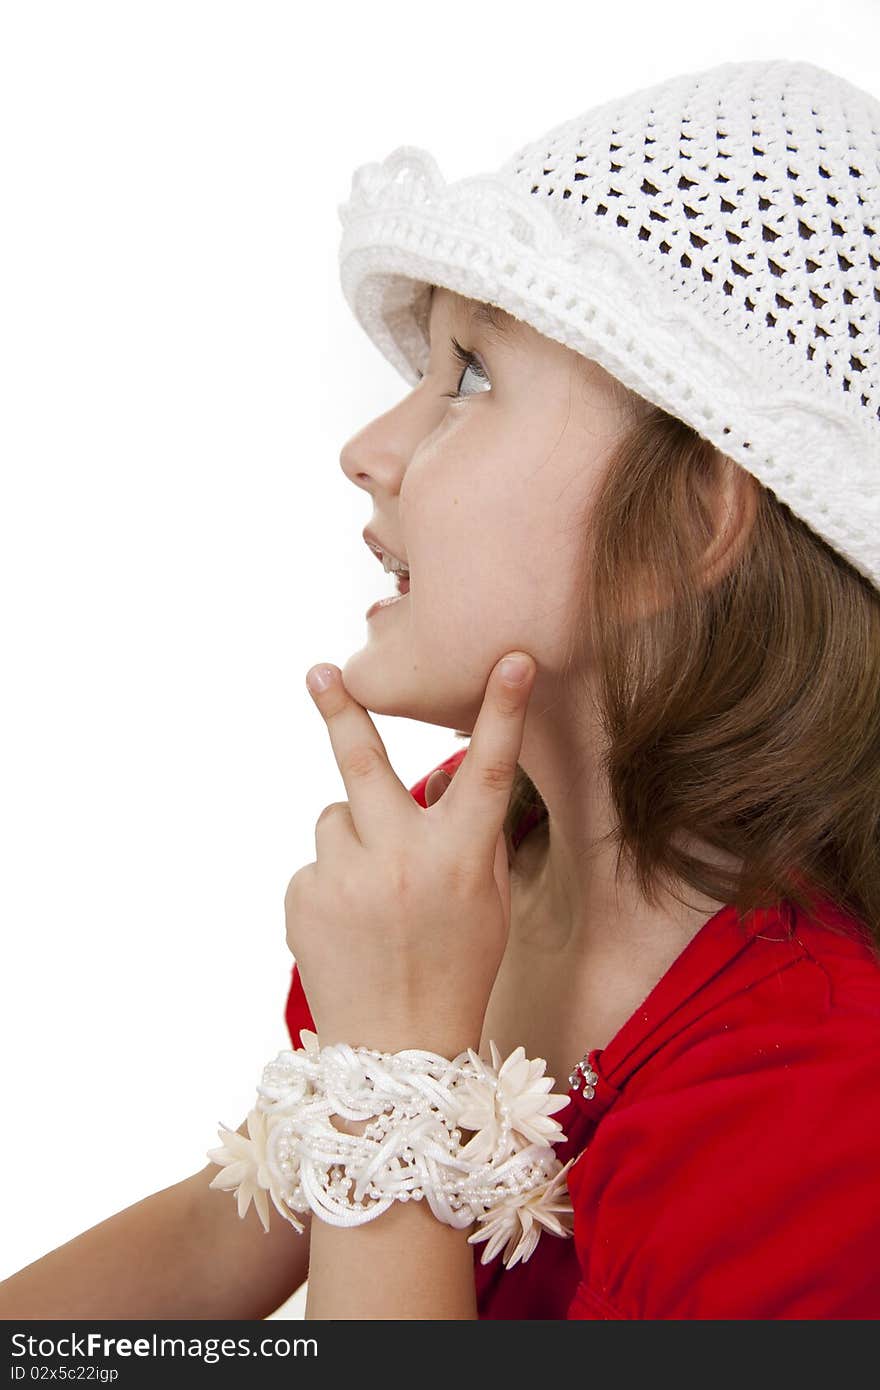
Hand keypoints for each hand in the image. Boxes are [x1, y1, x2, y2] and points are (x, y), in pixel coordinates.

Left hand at [284, 653, 536, 1058]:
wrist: (396, 1051)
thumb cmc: (456, 970)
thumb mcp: (488, 904)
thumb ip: (470, 838)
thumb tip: (441, 780)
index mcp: (461, 858)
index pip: (488, 769)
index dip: (503, 709)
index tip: (511, 658)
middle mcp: (401, 859)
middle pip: (364, 763)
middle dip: (340, 709)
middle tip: (320, 672)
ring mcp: (346, 878)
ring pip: (336, 816)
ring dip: (353, 836)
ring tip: (372, 895)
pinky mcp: (304, 897)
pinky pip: (318, 862)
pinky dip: (333, 880)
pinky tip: (352, 925)